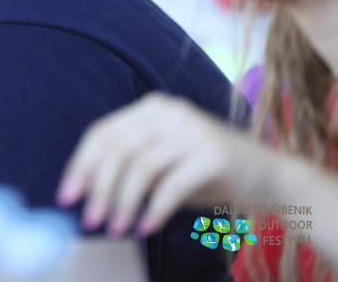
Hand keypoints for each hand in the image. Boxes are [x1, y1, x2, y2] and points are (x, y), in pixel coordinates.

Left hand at [56, 92, 270, 236]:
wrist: (270, 179)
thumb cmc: (206, 175)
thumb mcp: (162, 164)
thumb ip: (128, 167)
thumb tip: (83, 193)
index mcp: (150, 108)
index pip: (102, 133)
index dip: (80, 166)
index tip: (66, 197)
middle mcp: (169, 111)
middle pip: (117, 150)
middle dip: (98, 188)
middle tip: (90, 221)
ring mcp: (193, 129)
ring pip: (140, 167)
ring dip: (123, 202)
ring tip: (115, 229)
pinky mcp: (214, 153)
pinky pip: (171, 184)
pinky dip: (154, 209)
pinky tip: (146, 227)